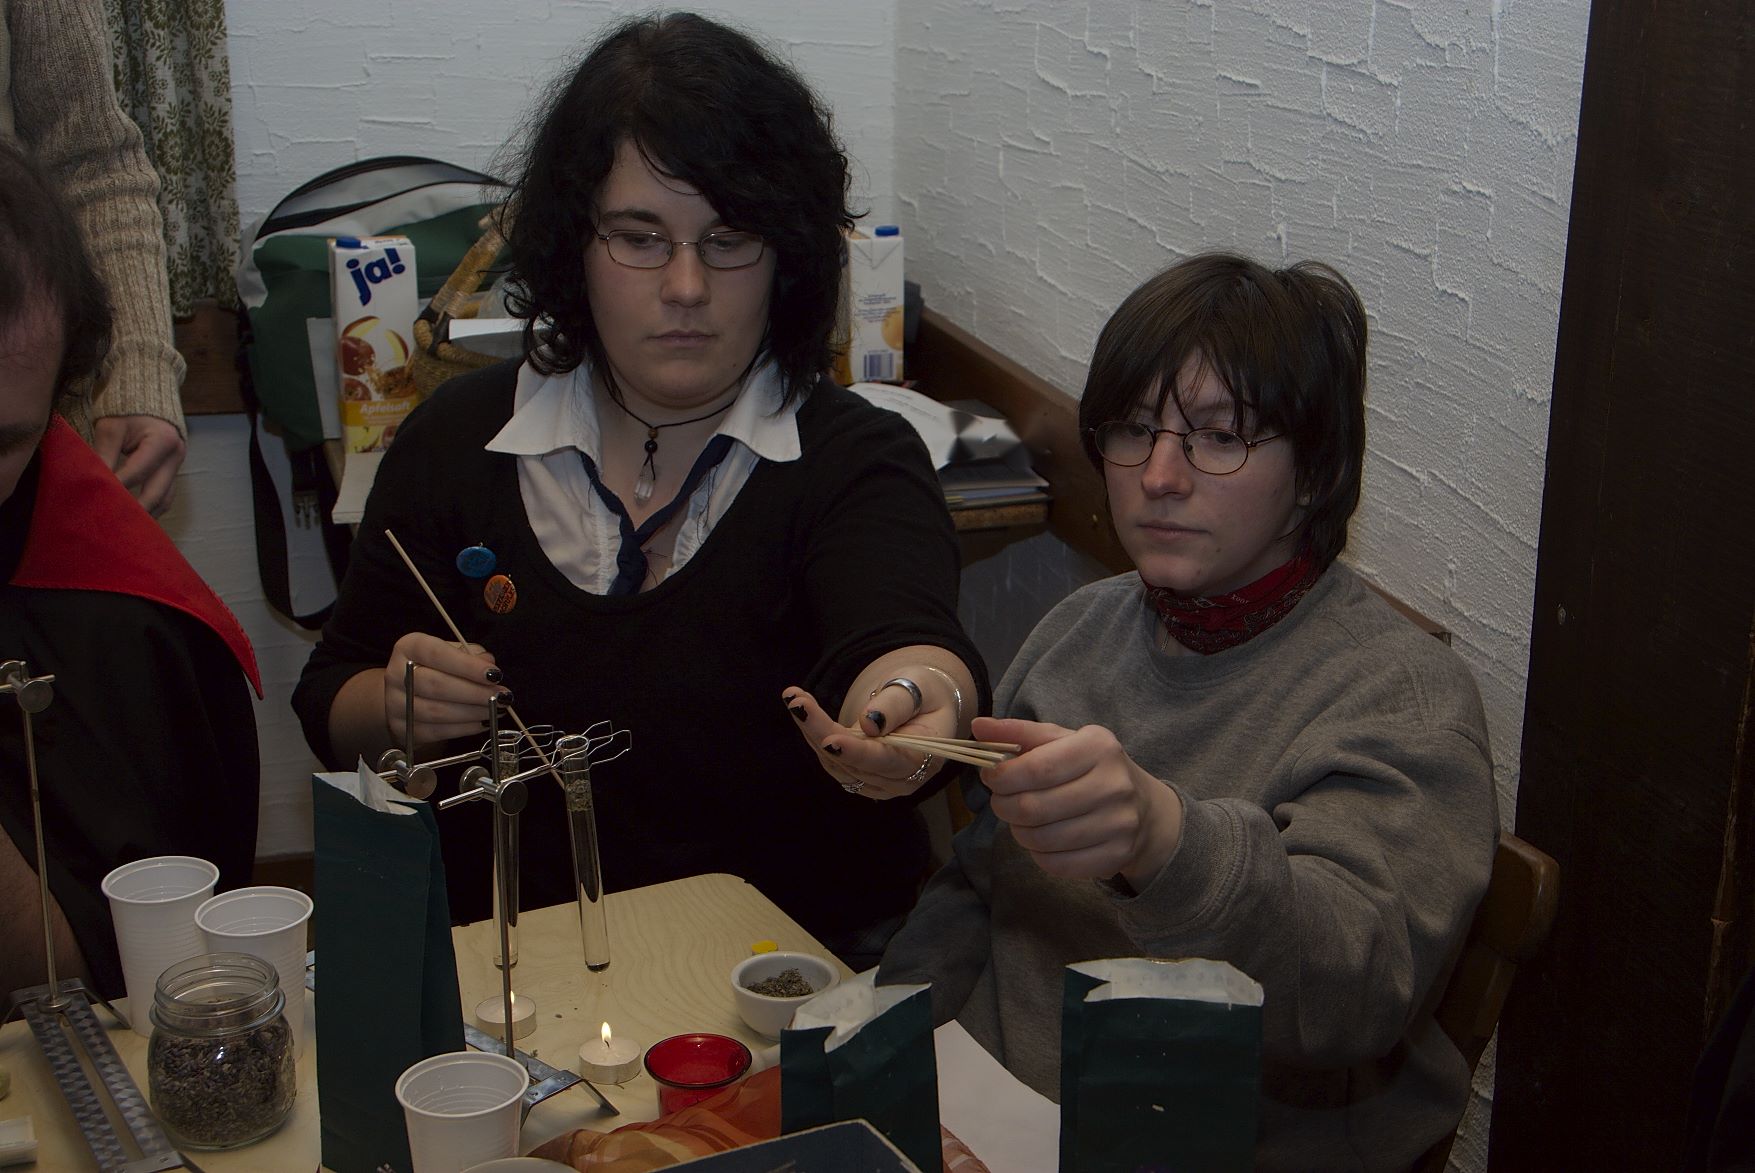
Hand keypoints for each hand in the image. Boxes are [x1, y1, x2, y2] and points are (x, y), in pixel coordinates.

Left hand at [92, 415, 185, 515]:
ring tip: (123, 527)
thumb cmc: (126, 413)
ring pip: (164, 501)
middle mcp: (176, 456)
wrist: (145, 405)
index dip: (116, 487)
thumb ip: (103, 455)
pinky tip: (132, 518)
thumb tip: (92, 483)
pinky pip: (163, 498)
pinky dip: (148, 509)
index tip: (96, 501)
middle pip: (157, 494)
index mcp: (164, 441)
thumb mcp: (111, 428)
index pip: (137, 472)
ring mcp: (177, 467)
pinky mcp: (171, 474)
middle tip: (111, 524)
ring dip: (144, 515)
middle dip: (134, 511)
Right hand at [384, 633, 503, 747]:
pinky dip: (463, 728)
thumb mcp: (452, 652)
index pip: (437, 654)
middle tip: (502, 696)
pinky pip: (436, 731)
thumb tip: (488, 664)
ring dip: (472, 712)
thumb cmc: (436, 667)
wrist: (405, 692)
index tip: (494, 674)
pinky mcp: (402, 728)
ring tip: (496, 709)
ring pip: (436, 711)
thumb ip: (470, 655)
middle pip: (436, 685)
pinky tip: (482, 723)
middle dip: (474, 692)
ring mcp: (395, 703)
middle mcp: (396, 674)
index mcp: (409, 647)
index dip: (466, 665)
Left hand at [781, 676, 953, 800]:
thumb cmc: (923, 693)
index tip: (829, 740)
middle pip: (853, 763)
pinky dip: (814, 734)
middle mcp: (899, 780)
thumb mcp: (917, 688)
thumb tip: (868, 723)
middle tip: (797, 702)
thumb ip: (895, 705)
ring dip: (811, 731)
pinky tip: (802, 709)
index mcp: (922, 760)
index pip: (885, 761)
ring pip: (836, 764)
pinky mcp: (858, 775)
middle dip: (821, 732)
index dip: (857, 752)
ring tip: (795, 698)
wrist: (921, 705)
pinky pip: (831, 760)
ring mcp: (877, 782)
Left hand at [974, 715, 1183, 888]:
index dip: (1003, 776)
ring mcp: (1119, 824)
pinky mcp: (1116, 856)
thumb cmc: (1091, 768)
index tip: (990, 777)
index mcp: (1098, 747)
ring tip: (1022, 820)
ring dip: (1019, 831)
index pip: (1037, 768)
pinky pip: (1057, 864)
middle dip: (1004, 806)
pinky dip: (1038, 854)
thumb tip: (978, 727)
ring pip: (1042, 840)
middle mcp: (1114, 784)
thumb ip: (1019, 733)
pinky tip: (1042, 840)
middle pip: (1034, 807)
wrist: (1144, 809)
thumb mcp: (1061, 741)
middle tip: (1001, 801)